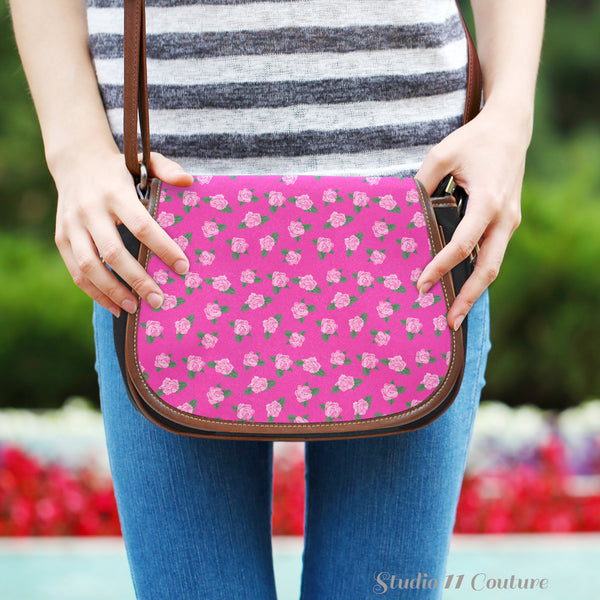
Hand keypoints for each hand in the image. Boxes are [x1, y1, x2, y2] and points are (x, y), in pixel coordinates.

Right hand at [53, 148, 193, 317]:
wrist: (76, 162)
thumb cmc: (119, 169)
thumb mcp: (144, 161)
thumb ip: (167, 169)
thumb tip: (189, 181)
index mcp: (114, 192)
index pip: (141, 225)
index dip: (162, 248)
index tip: (182, 268)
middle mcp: (90, 210)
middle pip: (113, 251)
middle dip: (137, 280)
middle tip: (159, 300)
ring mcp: (71, 225)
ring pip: (89, 266)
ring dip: (112, 292)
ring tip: (135, 308)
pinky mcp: (61, 238)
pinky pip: (75, 271)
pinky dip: (94, 292)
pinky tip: (115, 306)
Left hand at [415, 103, 528, 330]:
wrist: (510, 128)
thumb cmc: (474, 140)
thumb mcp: (442, 155)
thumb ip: (421, 185)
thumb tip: (402, 215)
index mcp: (488, 202)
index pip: (462, 245)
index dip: (440, 268)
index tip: (420, 286)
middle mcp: (505, 218)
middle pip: (488, 269)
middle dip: (467, 298)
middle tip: (448, 322)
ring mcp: (510, 222)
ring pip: (493, 266)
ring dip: (474, 291)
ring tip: (452, 312)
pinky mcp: (507, 223)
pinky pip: (492, 254)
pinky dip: (477, 273)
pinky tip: (460, 285)